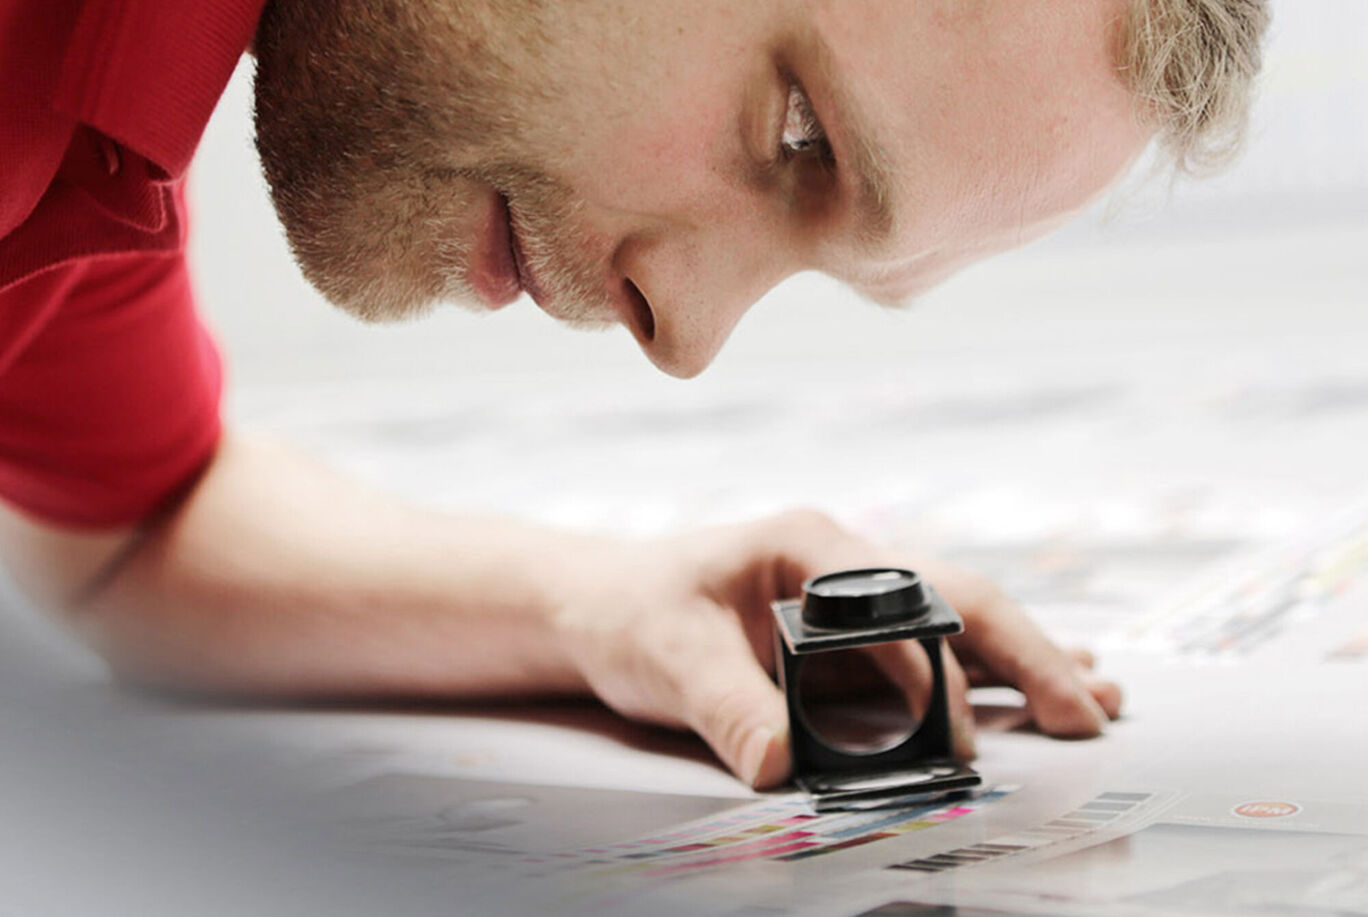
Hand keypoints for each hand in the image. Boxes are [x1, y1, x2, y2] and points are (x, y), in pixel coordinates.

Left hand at [552, 509, 1121, 788]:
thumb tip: (783, 766)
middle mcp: (844, 565)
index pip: (895, 599)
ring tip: (1103, 695)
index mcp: (805, 543)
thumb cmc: (633, 614)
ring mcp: (855, 601)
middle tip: (1088, 709)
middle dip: (1026, 653)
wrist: (601, 610)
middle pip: (956, 598)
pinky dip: (995, 677)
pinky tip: (1042, 691)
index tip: (954, 736)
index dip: (932, 669)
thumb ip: (728, 707)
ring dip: (1031, 660)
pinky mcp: (853, 641)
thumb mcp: (670, 657)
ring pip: (963, 623)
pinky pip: (938, 655)